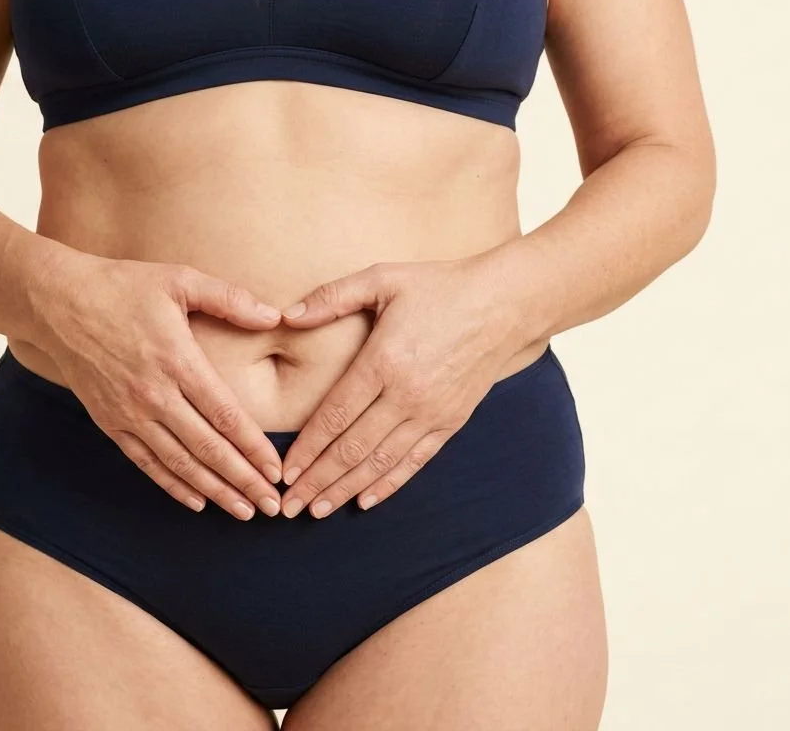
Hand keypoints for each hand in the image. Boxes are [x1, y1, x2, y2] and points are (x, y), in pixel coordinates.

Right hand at [37, 251, 286, 519]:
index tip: (276, 470)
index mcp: (177, 360)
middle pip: (207, 448)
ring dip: (214, 491)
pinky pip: (146, 463)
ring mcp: (129, 413)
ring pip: (179, 463)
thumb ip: (229, 299)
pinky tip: (197, 502)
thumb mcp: (179, 279)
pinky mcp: (109, 422)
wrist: (57, 302)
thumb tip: (276, 316)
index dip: (253, 447)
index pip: (225, 414)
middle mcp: (154, 394)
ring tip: (244, 511)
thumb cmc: (123, 286)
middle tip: (272, 506)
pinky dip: (173, 486)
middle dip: (243, 481)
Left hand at [277, 254, 537, 517]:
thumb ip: (332, 296)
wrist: (505, 303)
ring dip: (346, 490)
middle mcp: (407, 394)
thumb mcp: (383, 278)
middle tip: (289, 506)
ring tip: (317, 511)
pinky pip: (415, 462)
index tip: (284, 471)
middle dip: (317, 480)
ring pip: (381, 462)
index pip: (335, 415)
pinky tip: (365, 501)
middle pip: (353, 448)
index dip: (307, 448)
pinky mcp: (452, 422)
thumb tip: (285, 316)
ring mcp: (432, 413)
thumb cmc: (439, 286)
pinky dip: (388, 484)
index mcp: (384, 360)